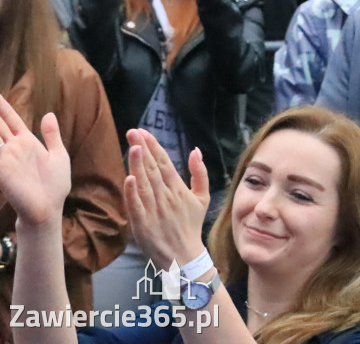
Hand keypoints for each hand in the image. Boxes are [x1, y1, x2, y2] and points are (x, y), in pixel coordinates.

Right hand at [0, 96, 69, 227]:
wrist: (49, 208)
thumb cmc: (55, 185)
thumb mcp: (58, 155)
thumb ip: (51, 135)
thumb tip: (49, 114)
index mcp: (27, 142)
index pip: (10, 120)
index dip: (2, 107)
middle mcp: (12, 148)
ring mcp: (5, 158)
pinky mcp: (2, 170)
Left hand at [123, 129, 208, 270]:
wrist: (184, 256)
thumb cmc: (191, 225)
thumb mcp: (202, 198)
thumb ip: (200, 173)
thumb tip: (196, 150)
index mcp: (179, 189)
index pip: (164, 162)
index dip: (153, 146)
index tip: (144, 132)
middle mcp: (166, 197)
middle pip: (152, 168)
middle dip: (142, 148)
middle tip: (133, 131)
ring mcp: (154, 210)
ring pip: (144, 183)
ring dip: (137, 164)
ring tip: (132, 146)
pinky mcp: (142, 224)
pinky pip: (136, 205)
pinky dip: (132, 192)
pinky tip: (129, 177)